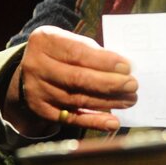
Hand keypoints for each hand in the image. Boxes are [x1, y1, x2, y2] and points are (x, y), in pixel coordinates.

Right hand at [3, 26, 137, 134]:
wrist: (33, 70)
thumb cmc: (62, 53)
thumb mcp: (71, 42)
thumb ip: (93, 53)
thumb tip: (124, 70)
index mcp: (46, 41)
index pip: (78, 52)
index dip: (105, 61)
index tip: (127, 67)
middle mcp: (37, 65)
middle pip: (77, 78)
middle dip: (109, 83)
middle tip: (132, 85)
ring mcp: (37, 90)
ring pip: (78, 99)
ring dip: (108, 102)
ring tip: (129, 100)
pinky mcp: (42, 110)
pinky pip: (72, 118)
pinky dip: (94, 121)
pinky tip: (112, 122)